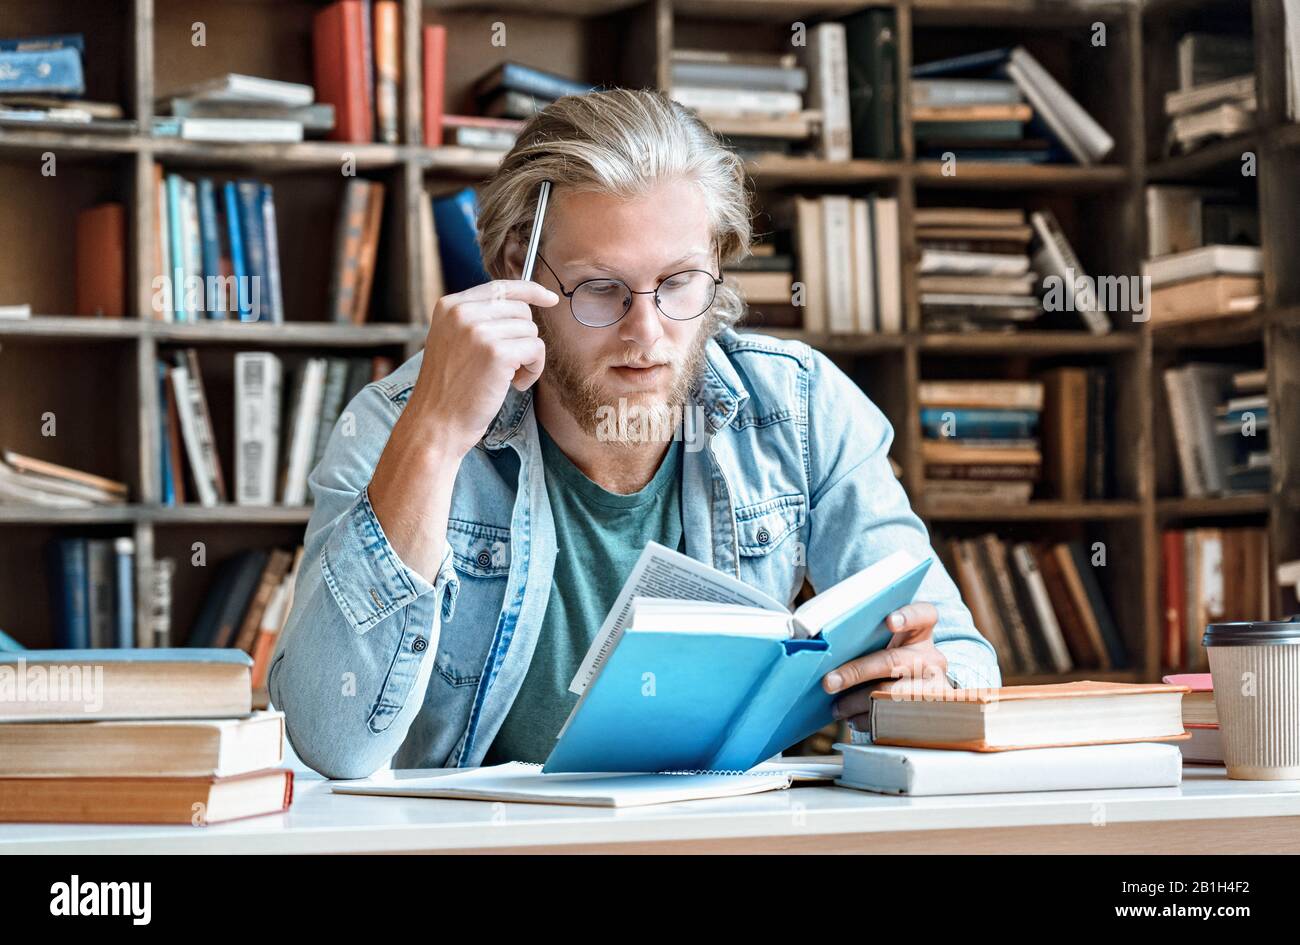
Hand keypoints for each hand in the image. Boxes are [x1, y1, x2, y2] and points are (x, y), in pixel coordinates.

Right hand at [408, 280, 558, 457]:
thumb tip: (523, 306)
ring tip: (507, 378)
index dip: (530, 290)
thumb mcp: (453, 341)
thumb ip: (478, 319)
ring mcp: (479, 331)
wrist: (435, 422)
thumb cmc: (449, 389)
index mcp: (450, 305)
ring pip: (530, 331)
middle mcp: (463, 312)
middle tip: (509, 365)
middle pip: (521, 310)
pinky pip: (536, 349)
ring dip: (528, 358)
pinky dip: (534, 370)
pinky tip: (515, 385)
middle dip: (523, 338)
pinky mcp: (497, 352)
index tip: (550, 298)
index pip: (500, 286)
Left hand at [822, 602, 952, 730]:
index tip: (889, 622)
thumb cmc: (887, 660)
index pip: (923, 615)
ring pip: (888, 694)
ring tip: (836, 707)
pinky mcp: (926, 714)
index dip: (908, 617)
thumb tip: (823, 646)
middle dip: (856, 672)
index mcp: (920, 632)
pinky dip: (866, 719)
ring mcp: (932, 687)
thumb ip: (865, 637)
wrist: (912, 694)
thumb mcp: (884, 645)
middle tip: (828, 682)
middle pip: (892, 661)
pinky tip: (852, 717)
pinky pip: (892, 717)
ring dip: (855, 701)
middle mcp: (931, 658)